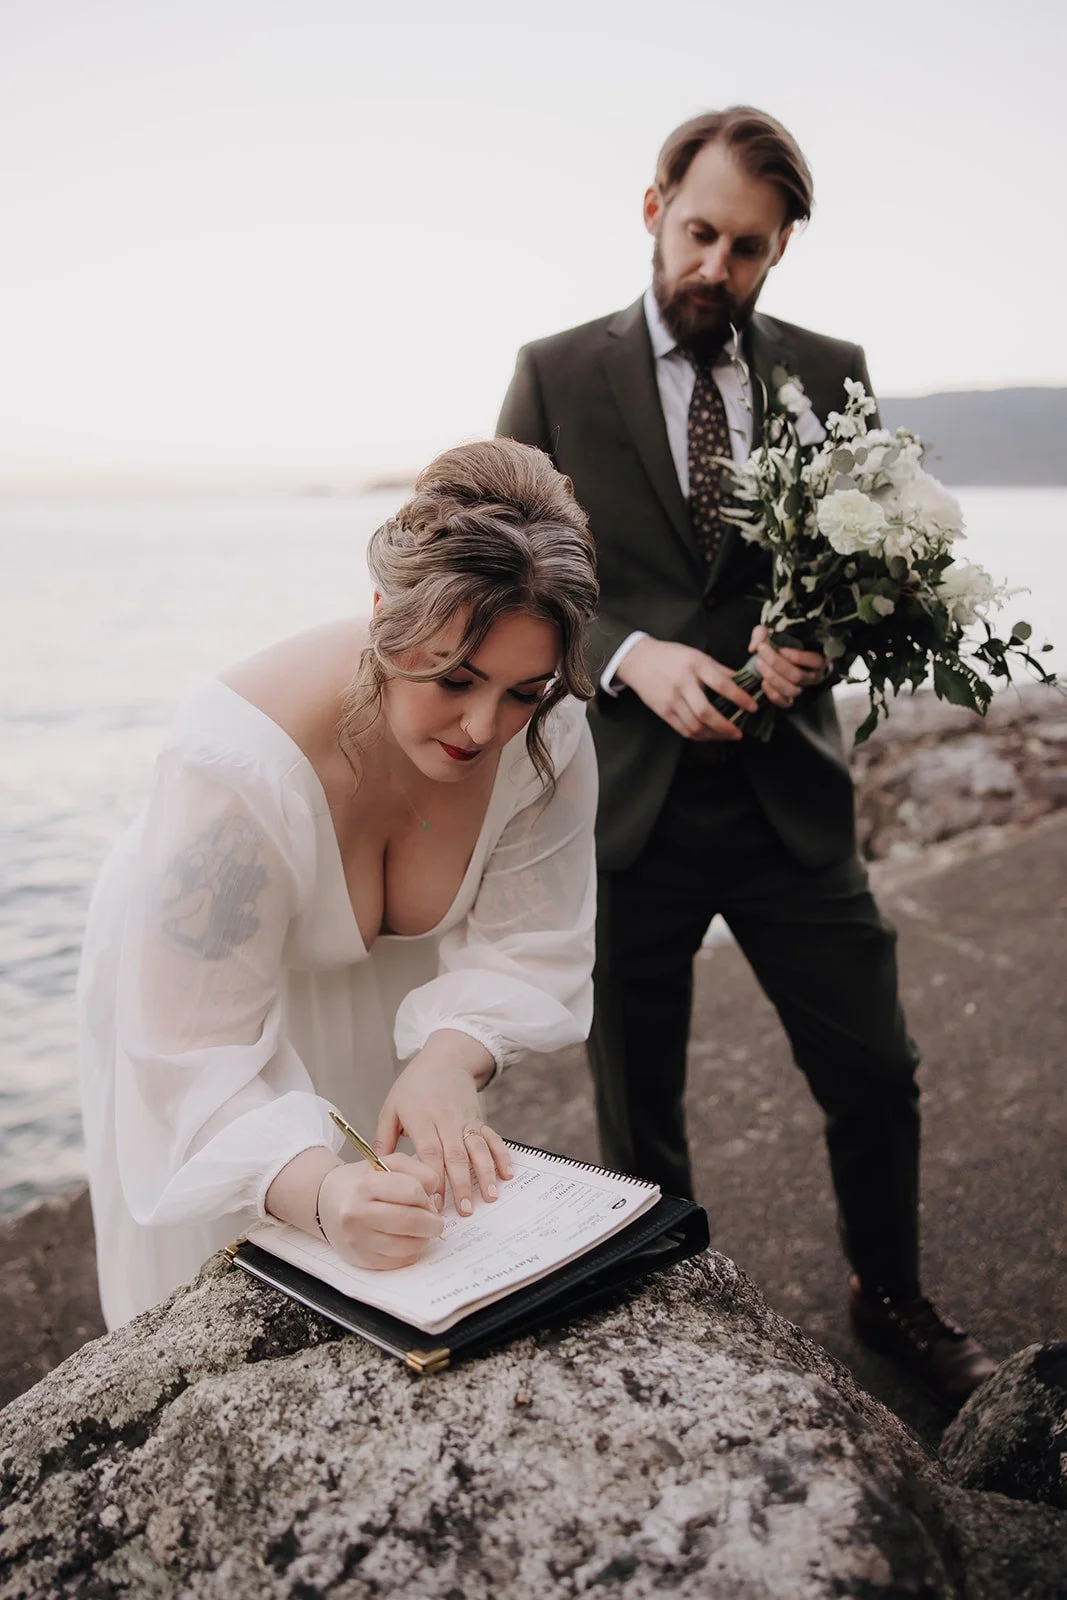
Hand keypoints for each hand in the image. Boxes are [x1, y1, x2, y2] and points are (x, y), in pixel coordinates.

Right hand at [316, 1154, 442, 1269]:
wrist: (328, 1202)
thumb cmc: (361, 1182)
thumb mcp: (388, 1163)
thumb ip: (418, 1171)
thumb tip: (435, 1198)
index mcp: (366, 1185)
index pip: (412, 1191)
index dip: (426, 1196)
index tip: (427, 1198)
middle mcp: (357, 1213)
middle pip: (412, 1221)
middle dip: (433, 1222)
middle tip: (435, 1221)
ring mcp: (358, 1239)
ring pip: (409, 1246)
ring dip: (423, 1239)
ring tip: (420, 1229)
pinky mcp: (361, 1259)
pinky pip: (399, 1261)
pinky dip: (411, 1252)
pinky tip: (405, 1240)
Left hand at [375, 1030, 512, 1216]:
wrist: (445, 1058)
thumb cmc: (414, 1085)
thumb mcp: (391, 1107)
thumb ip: (384, 1139)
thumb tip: (378, 1170)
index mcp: (422, 1120)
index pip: (430, 1153)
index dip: (433, 1179)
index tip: (434, 1204)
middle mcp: (446, 1121)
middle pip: (456, 1156)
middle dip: (461, 1185)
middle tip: (465, 1211)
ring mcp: (465, 1120)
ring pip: (478, 1149)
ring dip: (485, 1173)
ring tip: (490, 1197)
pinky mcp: (479, 1119)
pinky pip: (492, 1138)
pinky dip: (501, 1155)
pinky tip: (508, 1174)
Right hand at [614, 637, 758, 740]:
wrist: (638, 660)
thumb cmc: (671, 656)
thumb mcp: (697, 655)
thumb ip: (720, 669)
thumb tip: (744, 680)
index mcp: (696, 665)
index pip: (722, 685)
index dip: (740, 698)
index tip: (753, 707)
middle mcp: (683, 683)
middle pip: (706, 712)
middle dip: (725, 727)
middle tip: (739, 732)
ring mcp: (671, 699)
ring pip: (695, 726)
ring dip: (714, 735)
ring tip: (726, 736)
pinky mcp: (663, 711)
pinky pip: (684, 730)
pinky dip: (699, 736)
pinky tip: (709, 735)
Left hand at [748, 625, 828, 708]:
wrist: (773, 656)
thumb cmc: (779, 642)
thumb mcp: (771, 632)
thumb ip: (762, 634)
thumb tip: (754, 647)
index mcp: (817, 658)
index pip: (816, 661)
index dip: (799, 657)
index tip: (781, 649)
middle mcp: (812, 675)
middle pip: (798, 676)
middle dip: (776, 663)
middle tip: (762, 650)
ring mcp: (802, 688)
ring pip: (791, 690)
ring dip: (772, 677)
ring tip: (759, 663)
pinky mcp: (790, 698)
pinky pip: (785, 703)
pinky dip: (772, 694)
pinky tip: (763, 681)